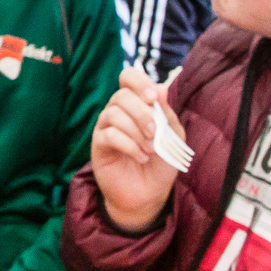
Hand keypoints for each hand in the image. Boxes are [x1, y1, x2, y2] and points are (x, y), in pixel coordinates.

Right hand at [91, 67, 184, 231]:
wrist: (148, 193)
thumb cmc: (160, 163)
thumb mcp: (172, 136)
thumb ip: (166, 113)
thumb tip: (161, 87)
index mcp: (136, 104)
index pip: (128, 77)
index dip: (139, 82)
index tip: (152, 98)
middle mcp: (118, 111)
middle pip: (121, 96)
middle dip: (141, 113)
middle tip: (154, 132)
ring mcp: (105, 127)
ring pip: (113, 114)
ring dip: (136, 131)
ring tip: (150, 149)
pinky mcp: (98, 145)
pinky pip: (109, 135)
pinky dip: (128, 145)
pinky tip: (140, 157)